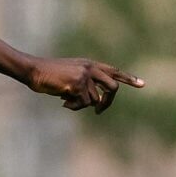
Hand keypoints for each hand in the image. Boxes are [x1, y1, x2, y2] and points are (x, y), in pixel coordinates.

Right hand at [26, 57, 143, 113]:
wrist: (33, 70)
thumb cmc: (47, 75)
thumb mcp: (69, 77)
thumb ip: (84, 84)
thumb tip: (95, 102)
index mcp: (89, 64)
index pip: (113, 71)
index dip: (128, 79)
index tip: (142, 84)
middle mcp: (90, 68)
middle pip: (112, 87)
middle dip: (107, 102)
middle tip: (99, 111)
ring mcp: (85, 75)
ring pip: (94, 100)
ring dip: (80, 105)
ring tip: (66, 101)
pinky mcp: (78, 84)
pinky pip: (83, 103)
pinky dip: (74, 106)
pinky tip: (63, 103)